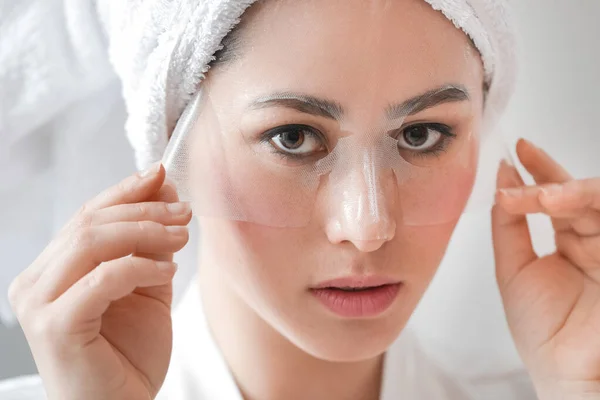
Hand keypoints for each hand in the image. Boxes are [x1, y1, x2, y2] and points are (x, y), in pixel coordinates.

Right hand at [8, 164, 191, 399]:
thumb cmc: (130, 354)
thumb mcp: (147, 287)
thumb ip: (152, 244)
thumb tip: (163, 190)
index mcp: (54, 270)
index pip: (87, 215)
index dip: (125, 190)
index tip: (162, 174)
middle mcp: (36, 282)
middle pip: (89, 223)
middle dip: (143, 209)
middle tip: (184, 210)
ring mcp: (40, 304)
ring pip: (91, 242)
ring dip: (145, 231)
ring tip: (182, 235)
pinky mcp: (54, 326)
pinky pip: (102, 278)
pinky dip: (139, 266)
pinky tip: (168, 271)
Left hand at [493, 139, 599, 398]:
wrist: (569, 373)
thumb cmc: (544, 331)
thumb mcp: (513, 270)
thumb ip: (508, 226)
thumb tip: (503, 181)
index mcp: (570, 243)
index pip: (557, 195)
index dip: (541, 168)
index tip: (518, 149)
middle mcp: (595, 241)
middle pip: (578, 193)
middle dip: (550, 177)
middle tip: (522, 166)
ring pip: (598, 201)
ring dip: (567, 192)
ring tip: (540, 196)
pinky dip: (587, 205)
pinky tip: (561, 203)